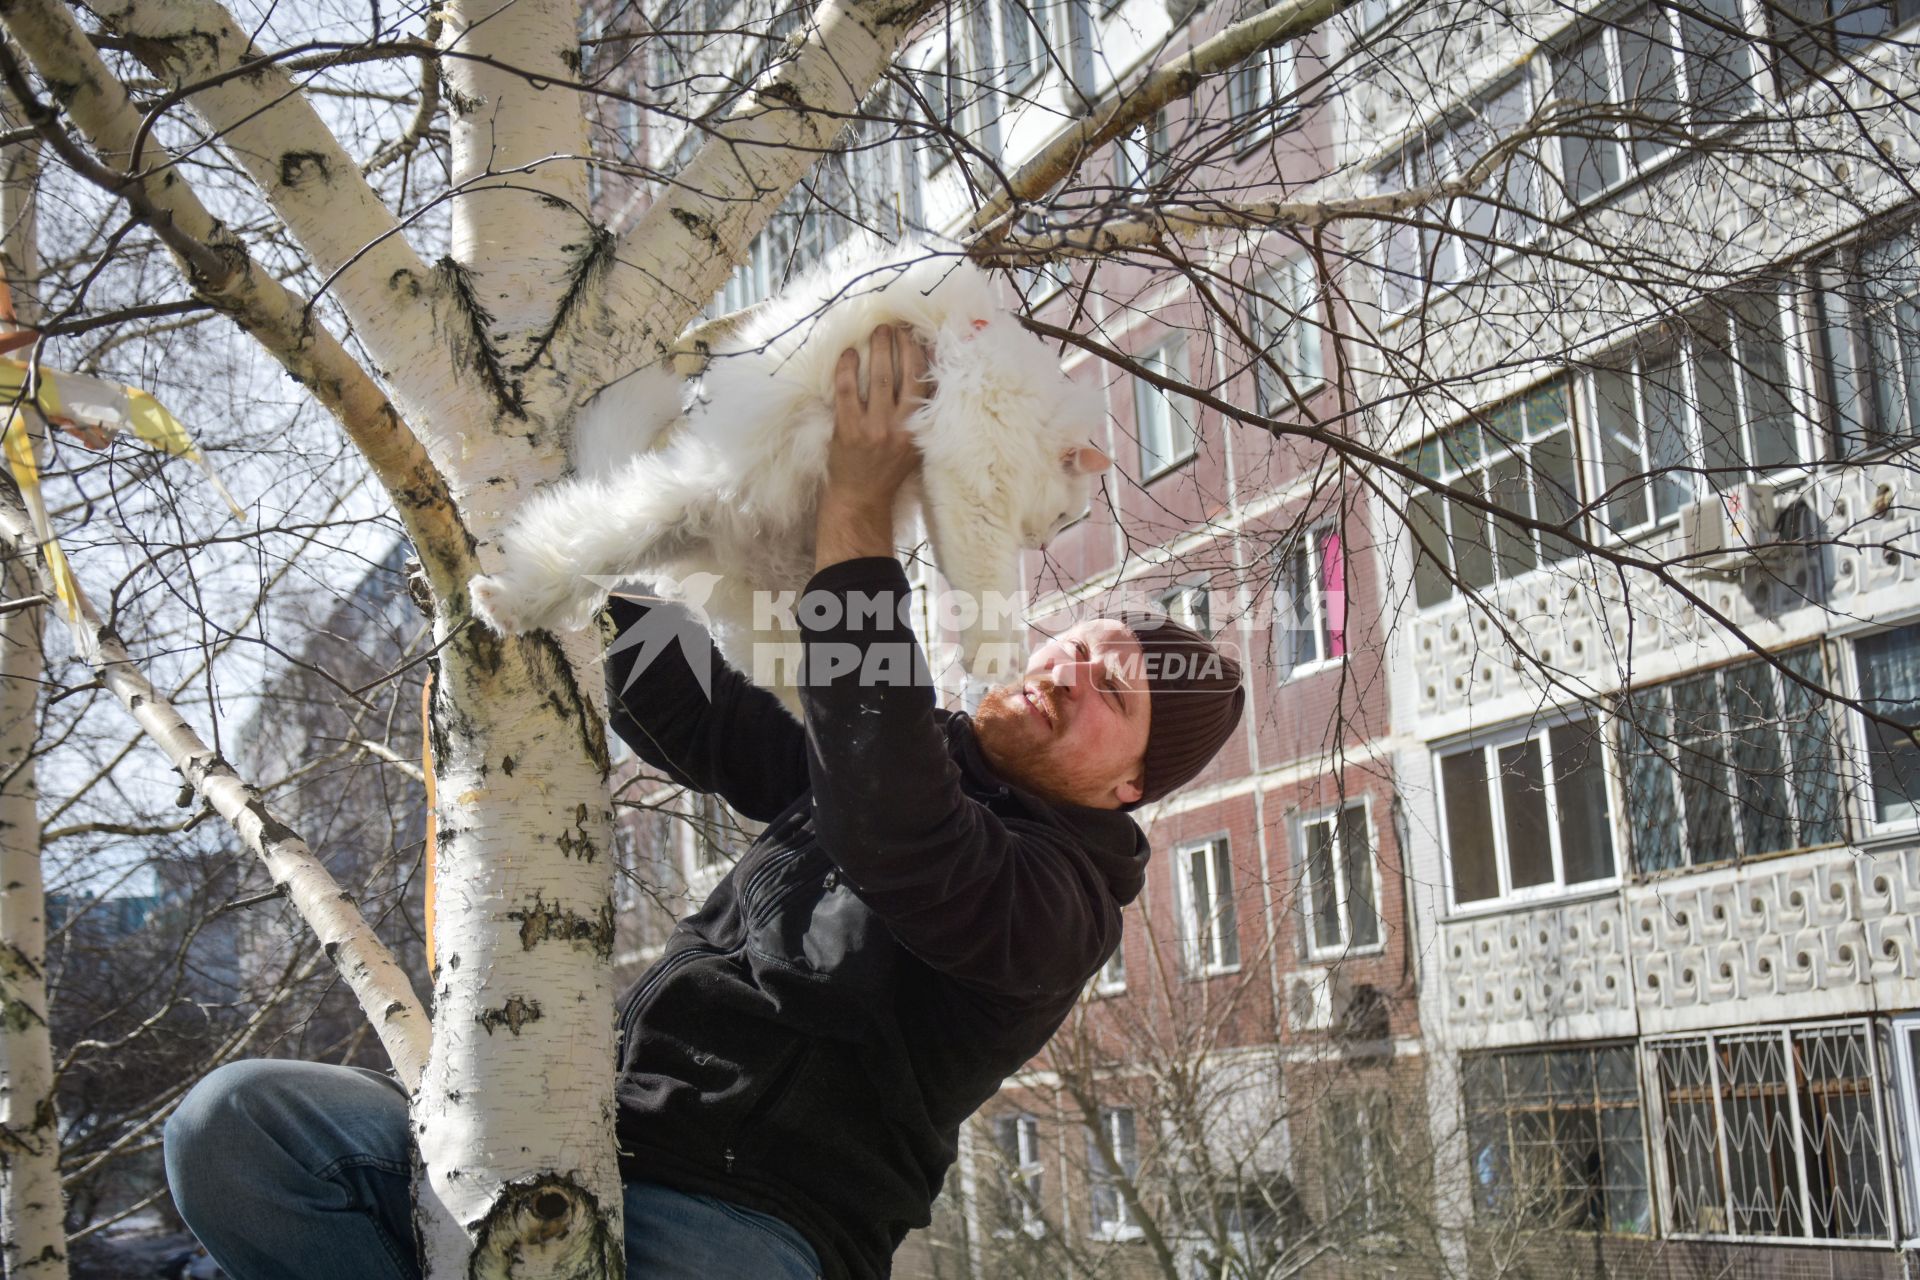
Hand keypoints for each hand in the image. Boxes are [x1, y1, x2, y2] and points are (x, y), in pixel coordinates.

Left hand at [815, 325, 931, 571]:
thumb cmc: (889, 468)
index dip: (921, 354)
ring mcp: (873, 428)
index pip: (925, 383)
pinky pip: (846, 390)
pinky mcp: (848, 430)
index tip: (916, 334)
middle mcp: (900, 427)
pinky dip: (846, 368)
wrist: (861, 497)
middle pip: (903, 374)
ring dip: (877, 349)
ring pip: (877, 377)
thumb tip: (923, 372)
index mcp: (919, 428)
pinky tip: (847, 353)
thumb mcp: (916, 443)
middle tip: (894, 325)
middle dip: (900, 344)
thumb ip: (921, 413)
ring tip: (877, 331)